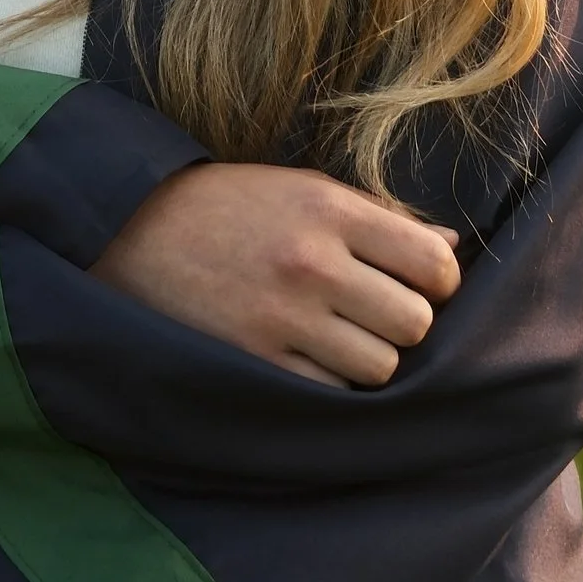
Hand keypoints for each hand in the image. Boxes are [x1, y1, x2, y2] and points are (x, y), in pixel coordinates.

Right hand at [90, 160, 460, 387]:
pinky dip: (330, 383)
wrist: (130, 229)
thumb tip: (452, 246)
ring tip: (342, 339)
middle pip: (414, 323)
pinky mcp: (254, 360)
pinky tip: (310, 359)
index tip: (421, 285)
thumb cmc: (231, 206)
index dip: (441, 282)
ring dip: (369, 358)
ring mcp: (281, 317)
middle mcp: (312, 262)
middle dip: (406, 323)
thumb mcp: (304, 189)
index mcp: (330, 210)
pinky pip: (330, 392)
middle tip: (378, 315)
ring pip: (379, 367)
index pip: (434, 262)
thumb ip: (379, 218)